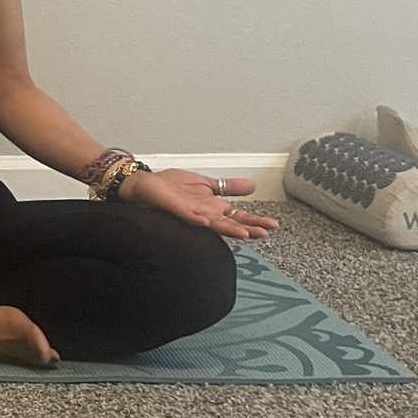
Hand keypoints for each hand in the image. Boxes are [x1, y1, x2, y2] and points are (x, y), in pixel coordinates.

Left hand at [116, 168, 279, 239]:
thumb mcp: (206, 183)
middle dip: (248, 228)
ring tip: (245, 233)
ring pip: (213, 223)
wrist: (145, 184)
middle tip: (265, 233)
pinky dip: (197, 219)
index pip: (238, 217)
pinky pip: (188, 215)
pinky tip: (206, 222)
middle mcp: (205, 213)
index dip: (254, 221)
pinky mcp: (176, 208)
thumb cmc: (172, 187)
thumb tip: (252, 186)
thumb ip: (228, 187)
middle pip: (230, 223)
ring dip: (228, 228)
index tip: (272, 226)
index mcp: (213, 208)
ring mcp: (191, 212)